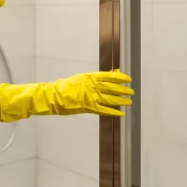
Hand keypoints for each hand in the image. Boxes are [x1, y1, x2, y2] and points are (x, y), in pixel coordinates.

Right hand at [0, 70, 133, 122]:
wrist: (55, 96)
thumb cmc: (67, 86)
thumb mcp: (83, 78)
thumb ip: (97, 77)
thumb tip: (112, 74)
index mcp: (90, 77)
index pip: (109, 76)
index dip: (120, 78)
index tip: (128, 79)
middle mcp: (93, 86)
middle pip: (112, 88)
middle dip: (123, 90)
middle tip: (131, 92)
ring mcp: (91, 96)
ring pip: (111, 99)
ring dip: (121, 101)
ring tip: (129, 102)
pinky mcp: (89, 107)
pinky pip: (104, 110)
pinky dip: (114, 112)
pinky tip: (121, 113)